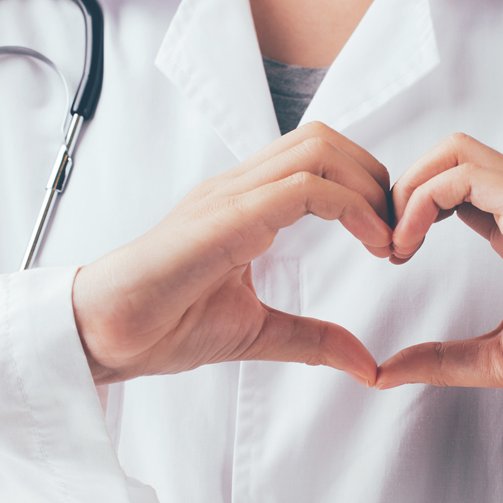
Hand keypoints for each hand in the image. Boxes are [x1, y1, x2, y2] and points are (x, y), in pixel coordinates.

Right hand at [72, 122, 392, 385]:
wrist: (103, 336)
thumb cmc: (162, 326)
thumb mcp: (257, 332)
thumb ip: (311, 340)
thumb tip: (365, 363)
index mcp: (244, 204)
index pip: (317, 159)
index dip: (366, 189)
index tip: (391, 242)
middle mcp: (238, 188)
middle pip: (325, 140)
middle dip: (376, 179)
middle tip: (398, 236)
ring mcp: (229, 196)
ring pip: (318, 149)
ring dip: (367, 188)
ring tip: (388, 241)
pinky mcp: (224, 217)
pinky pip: (301, 187)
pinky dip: (350, 207)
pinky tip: (370, 246)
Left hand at [375, 134, 502, 412]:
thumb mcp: (498, 359)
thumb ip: (443, 361)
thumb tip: (386, 373)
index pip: (450, 187)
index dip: (408, 210)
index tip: (390, 255)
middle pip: (446, 156)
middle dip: (400, 191)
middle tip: (385, 244)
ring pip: (454, 152)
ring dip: (409, 190)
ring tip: (396, 243)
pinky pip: (468, 178)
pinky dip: (425, 200)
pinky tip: (412, 241)